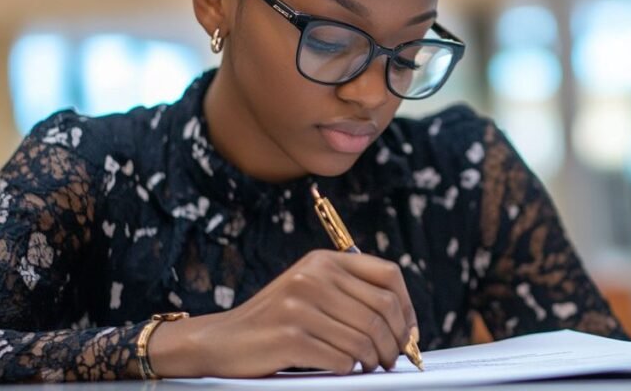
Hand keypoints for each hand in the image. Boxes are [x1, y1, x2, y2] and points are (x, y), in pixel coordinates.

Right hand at [148, 249, 418, 376]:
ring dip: (375, 360)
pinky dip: (350, 369)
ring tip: (371, 367)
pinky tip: (344, 370)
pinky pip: (342, 358)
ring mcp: (301, 305)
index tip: (409, 332)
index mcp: (325, 260)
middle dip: (396, 341)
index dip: (408, 307)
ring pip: (365, 338)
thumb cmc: (276, 321)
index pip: (388, 275)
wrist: (222, 341)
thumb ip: (351, 293)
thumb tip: (405, 322)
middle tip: (393, 359)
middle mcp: (314, 275)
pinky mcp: (291, 336)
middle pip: (382, 310)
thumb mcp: (312, 290)